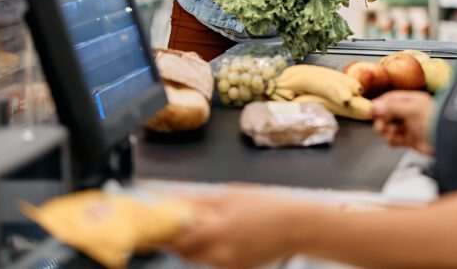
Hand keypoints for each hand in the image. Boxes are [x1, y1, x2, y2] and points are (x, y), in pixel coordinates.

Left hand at [169, 189, 308, 268]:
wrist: (297, 226)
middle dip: (179, 241)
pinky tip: (223, 237)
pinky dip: (212, 252)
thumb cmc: (266, 205)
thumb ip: (201, 201)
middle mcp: (220, 253)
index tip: (160, 224)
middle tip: (176, 226)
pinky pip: (216, 263)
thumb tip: (176, 200)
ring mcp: (229, 264)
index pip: (178, 240)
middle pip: (186, 253)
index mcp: (216, 230)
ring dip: (195, 247)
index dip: (167, 233)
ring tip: (202, 228)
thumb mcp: (231, 195)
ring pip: (200, 258)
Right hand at [372, 91, 434, 153]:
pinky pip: (395, 139)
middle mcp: (410, 112)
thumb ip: (391, 107)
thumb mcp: (411, 109)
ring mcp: (410, 126)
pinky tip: (394, 140)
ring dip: (386, 131)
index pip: (391, 99)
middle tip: (380, 125)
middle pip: (388, 114)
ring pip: (391, 127)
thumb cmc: (435, 120)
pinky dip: (392, 140)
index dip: (380, 104)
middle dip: (382, 119)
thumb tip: (375, 106)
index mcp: (411, 100)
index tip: (371, 111)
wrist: (448, 140)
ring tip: (389, 133)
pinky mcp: (411, 140)